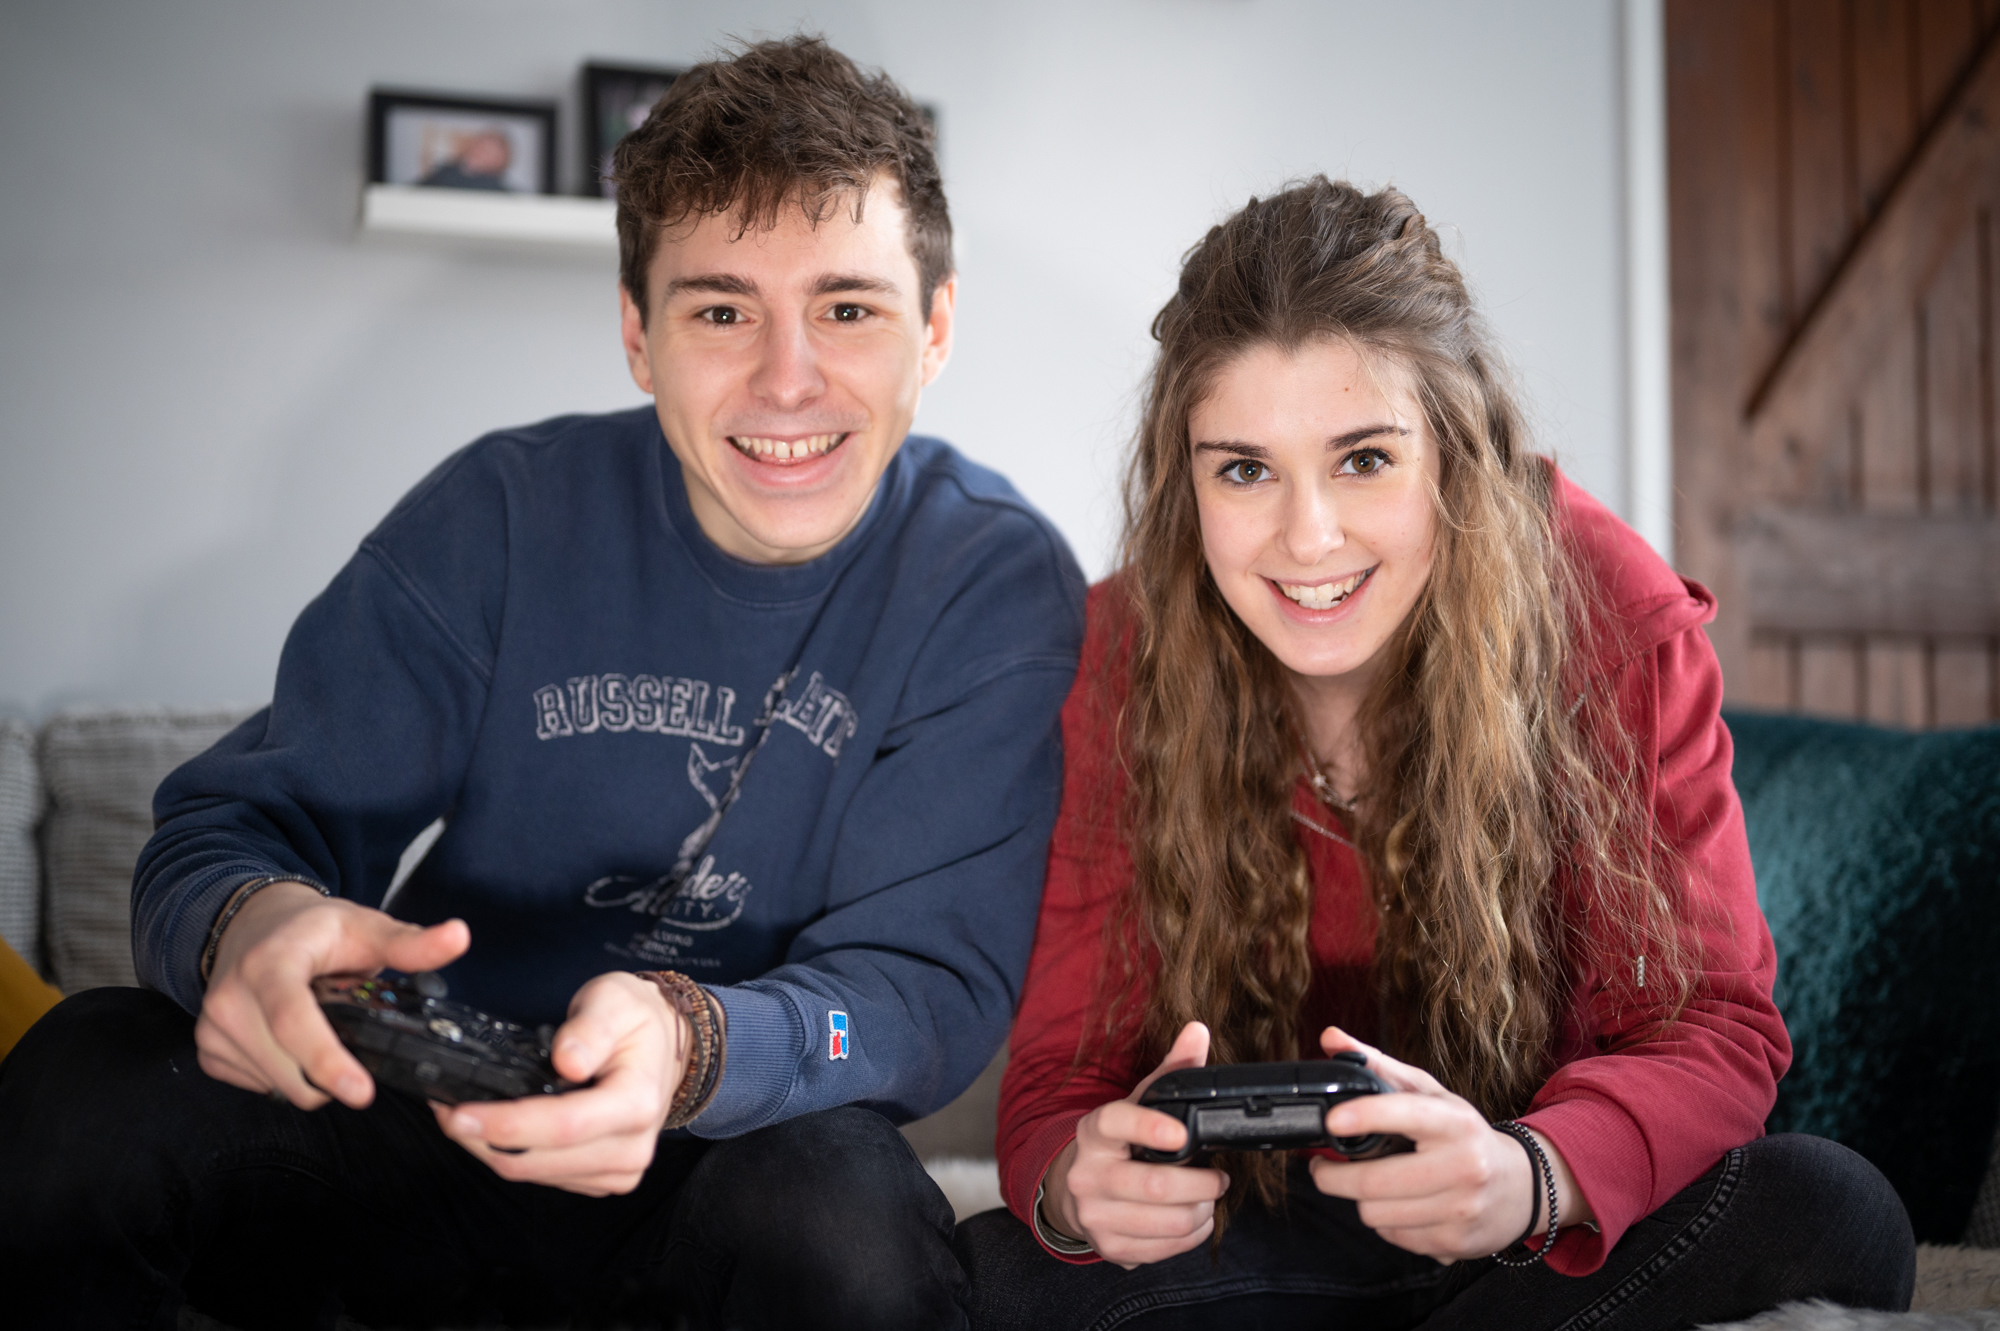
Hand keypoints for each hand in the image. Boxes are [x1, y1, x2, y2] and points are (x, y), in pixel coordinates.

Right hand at [196, 881, 469, 1109]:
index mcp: (270, 964)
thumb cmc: (313, 930)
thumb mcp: (365, 926)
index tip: (362, 1092)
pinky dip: (285, 1076)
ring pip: (277, 1087)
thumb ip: (411, 943)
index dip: (328, 1062)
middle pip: (288, 1070)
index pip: (294, 1023)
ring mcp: (213, 1028)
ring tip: (319, 1029)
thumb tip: (459, 937)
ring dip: (310, 1075)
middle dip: (333, 1074)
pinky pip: (259, 1088)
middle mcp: (230, 998)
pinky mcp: (207, 1051)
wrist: (251, 925)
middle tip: (352, 1038)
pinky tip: (292, 1043)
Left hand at [431, 971, 692, 1196]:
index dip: (506, 1124)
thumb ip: (590, 1028)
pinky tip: (493, 1129)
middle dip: (480, 1139)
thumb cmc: (635, 1020)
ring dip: (488, 1149)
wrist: (663, 1046)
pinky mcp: (602, 1179)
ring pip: (531, 1174)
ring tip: (460, 1114)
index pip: (564, 1126)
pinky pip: (541, 1177)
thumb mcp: (615, 1001)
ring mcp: (618, 1170)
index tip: (459, 1112)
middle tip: (443, 1109)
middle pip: (538, 1160)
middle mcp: (631, 1148)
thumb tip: (568, 1061)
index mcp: (637, 1103)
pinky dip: (509, 1154)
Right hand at [1038, 1021, 1230, 1267]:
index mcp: (1095, 1132)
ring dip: (1201, 1213)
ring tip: (1209, 1200)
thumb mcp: (1138, 1105)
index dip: (1149, 1127)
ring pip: (1165, 1222)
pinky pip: (1162, 1250)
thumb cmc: (1118, 1144)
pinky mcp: (1108, 1248)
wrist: (1074, 1190)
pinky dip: (1190, 1237)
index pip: (1115, 1123)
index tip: (1181, 1133)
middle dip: (1202, 1184)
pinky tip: (1195, 1221)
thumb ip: (1172, 1071)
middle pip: (1154, 1186)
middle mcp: (1087, 1174)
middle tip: (1219, 1179)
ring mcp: (1094, 1215)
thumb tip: (1197, 1032)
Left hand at [1306, 1027, 1592, 1261]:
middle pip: (1374, 1181)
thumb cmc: (1463, 1135)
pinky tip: (1398, 1207)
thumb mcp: (1429, 1095)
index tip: (1332, 1120)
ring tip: (1370, 1186)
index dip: (1365, 1115)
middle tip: (1321, 1168)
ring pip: (1375, 1213)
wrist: (1521, 1187)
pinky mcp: (1455, 1243)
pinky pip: (1392, 1236)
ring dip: (1361, 1201)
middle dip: (1332, 1176)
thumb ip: (1377, 1066)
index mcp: (1456, 1122)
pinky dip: (1385, 1222)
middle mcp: (1464, 1166)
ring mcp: (1461, 1209)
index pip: (1406, 1113)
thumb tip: (1330, 1038)